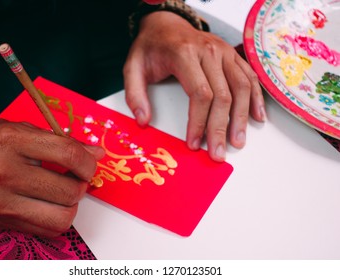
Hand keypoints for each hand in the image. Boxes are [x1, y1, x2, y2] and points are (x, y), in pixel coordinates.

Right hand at [0, 119, 103, 236]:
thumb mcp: (14, 129)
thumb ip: (56, 138)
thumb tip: (94, 152)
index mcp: (11, 142)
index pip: (67, 153)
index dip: (88, 161)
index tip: (90, 161)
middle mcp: (6, 173)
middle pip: (69, 189)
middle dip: (82, 183)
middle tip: (77, 176)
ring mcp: (4, 203)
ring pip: (63, 217)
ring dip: (72, 205)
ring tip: (64, 192)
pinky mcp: (5, 223)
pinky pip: (48, 231)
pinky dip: (58, 219)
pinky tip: (52, 205)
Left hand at [123, 11, 265, 160]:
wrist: (166, 24)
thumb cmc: (151, 48)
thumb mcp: (132, 67)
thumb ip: (134, 94)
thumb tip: (143, 121)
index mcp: (184, 54)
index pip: (200, 94)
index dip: (199, 122)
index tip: (193, 143)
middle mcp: (209, 51)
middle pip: (223, 95)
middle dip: (220, 128)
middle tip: (218, 153)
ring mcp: (224, 52)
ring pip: (241, 87)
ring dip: (241, 118)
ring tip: (237, 141)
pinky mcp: (232, 55)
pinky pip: (249, 77)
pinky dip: (256, 98)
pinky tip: (257, 117)